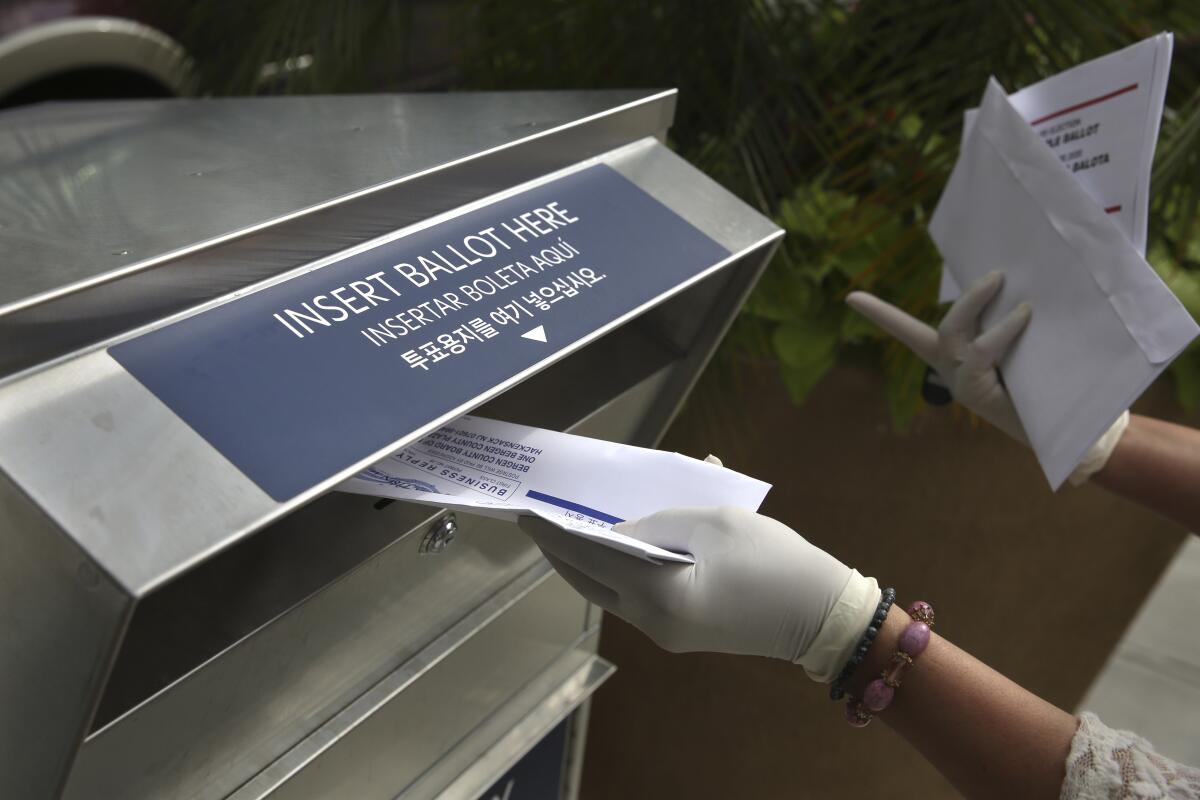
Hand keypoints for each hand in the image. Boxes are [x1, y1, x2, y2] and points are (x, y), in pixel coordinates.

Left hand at [519, 506, 879, 680]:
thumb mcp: (712, 523)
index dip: (555, 534)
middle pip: (590, 583)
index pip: (589, 557)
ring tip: (571, 533)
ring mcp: (666, 633)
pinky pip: (637, 598)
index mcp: (658, 593)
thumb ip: (658, 524)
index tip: (526, 516)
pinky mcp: (682, 634)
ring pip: (610, 593)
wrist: (821, 614)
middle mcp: (652, 622)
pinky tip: (619, 548)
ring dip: (589, 564)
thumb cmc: (771, 560)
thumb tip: (619, 533)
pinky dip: (621, 572)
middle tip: (539, 526)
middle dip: (562, 553)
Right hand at [846, 271, 1031, 440]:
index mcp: (952, 361)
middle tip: (996, 274)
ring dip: (975, 303)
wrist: (1063, 434)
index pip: (909, 333)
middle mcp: (950, 372)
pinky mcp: (973, 393)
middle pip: (942, 328)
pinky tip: (1025, 315)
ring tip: (1003, 282)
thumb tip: (1018, 290)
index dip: (880, 315)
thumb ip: (1011, 328)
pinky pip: (980, 351)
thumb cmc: (1044, 389)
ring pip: (954, 334)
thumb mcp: (1020, 352)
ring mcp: (960, 384)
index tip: (850, 297)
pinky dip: (1002, 330)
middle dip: (965, 298)